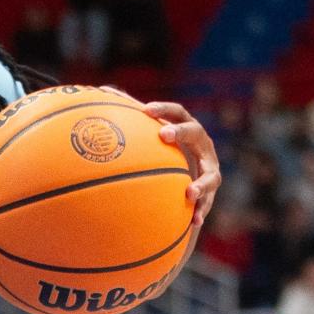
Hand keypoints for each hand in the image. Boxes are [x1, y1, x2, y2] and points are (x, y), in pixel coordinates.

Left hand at [143, 99, 221, 227]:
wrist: (188, 174)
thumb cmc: (163, 149)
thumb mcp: (150, 134)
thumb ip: (131, 115)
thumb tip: (102, 90)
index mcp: (187, 127)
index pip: (177, 112)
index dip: (164, 109)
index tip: (145, 110)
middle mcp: (202, 144)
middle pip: (195, 132)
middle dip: (180, 132)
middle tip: (163, 135)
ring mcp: (210, 167)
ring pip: (211, 174)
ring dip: (202, 183)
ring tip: (189, 193)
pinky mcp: (211, 190)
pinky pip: (208, 201)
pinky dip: (202, 211)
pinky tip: (193, 222)